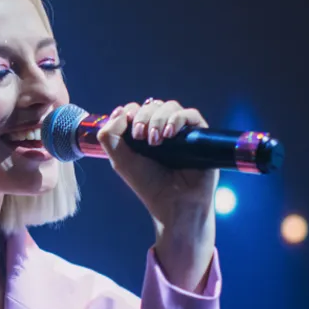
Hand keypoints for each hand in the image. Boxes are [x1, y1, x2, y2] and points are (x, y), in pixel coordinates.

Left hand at [96, 99, 218, 290]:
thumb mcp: (120, 161)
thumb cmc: (148, 185)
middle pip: (152, 105)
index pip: (137, 109)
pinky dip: (178, 119)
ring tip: (155, 140)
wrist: (174, 204)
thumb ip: (109, 137)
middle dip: (143, 117)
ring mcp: (182, 131)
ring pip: (170, 106)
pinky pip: (190, 115)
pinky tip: (170, 134)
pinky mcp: (199, 135)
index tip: (127, 126)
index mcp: (144, 134)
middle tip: (140, 136)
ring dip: (158, 118)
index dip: (131, 112)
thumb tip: (120, 111)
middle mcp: (162, 130)